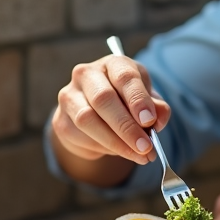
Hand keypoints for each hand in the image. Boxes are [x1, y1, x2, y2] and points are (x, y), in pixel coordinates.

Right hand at [51, 54, 171, 166]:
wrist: (97, 113)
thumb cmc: (126, 101)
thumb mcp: (147, 99)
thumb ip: (156, 107)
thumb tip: (159, 119)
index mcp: (112, 64)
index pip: (124, 77)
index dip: (137, 99)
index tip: (150, 120)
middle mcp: (86, 74)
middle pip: (103, 98)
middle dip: (126, 127)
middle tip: (146, 147)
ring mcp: (69, 96)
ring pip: (88, 120)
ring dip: (116, 142)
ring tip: (138, 156)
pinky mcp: (61, 120)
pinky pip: (81, 137)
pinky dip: (104, 148)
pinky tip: (119, 151)